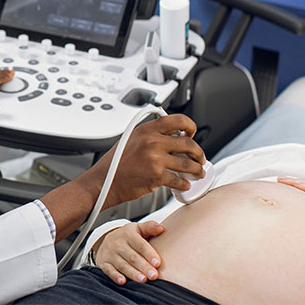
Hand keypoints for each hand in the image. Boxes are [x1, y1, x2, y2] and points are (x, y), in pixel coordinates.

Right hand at [39, 114, 203, 241]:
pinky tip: (184, 185)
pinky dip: (185, 184)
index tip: (193, 133)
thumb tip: (171, 137)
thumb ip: (150, 135)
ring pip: (188, 164)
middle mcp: (152, 141)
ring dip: (197, 169)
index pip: (178, 120)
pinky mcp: (157, 176)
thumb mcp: (131, 139)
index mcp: (147, 129)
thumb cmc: (115, 164)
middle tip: (200, 158)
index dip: (190, 126)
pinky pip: (179, 180)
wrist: (103, 182)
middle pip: (188, 143)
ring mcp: (155, 159)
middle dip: (199, 153)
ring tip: (197, 173)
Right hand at [92, 221, 164, 284]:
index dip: (149, 254)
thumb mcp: (139, 229)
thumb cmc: (128, 236)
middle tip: (153, 275)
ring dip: (133, 273)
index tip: (157, 263)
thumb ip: (150, 227)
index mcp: (128, 234)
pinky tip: (123, 281)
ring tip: (143, 280)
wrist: (108, 240)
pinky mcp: (103, 263)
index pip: (140, 245)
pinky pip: (109, 270)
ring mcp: (110, 254)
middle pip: (132, 257)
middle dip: (143, 266)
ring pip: (122, 265)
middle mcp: (118, 243)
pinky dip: (115, 276)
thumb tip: (161, 228)